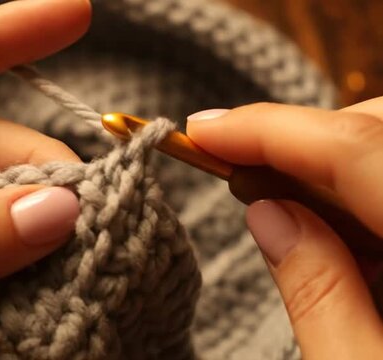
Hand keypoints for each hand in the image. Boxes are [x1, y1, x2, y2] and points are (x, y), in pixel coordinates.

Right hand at [187, 100, 382, 358]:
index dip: (274, 130)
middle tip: (242, 176)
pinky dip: (363, 203)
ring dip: (332, 173)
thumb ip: (317, 293)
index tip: (206, 129)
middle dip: (309, 141)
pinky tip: (335, 238)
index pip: (367, 155)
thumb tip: (266, 212)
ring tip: (281, 212)